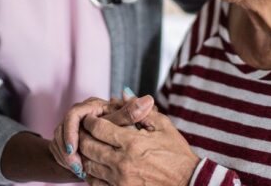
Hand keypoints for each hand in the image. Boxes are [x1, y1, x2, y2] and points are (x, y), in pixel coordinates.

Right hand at [49, 90, 154, 178]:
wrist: (112, 143)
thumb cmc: (122, 129)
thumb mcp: (126, 122)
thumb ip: (133, 113)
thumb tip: (148, 100)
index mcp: (92, 106)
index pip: (74, 115)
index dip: (71, 132)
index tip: (73, 148)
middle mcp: (79, 113)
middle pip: (63, 129)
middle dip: (68, 149)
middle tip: (76, 165)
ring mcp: (69, 126)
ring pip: (59, 141)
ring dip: (67, 157)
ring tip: (78, 170)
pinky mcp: (65, 138)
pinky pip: (59, 150)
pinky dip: (67, 160)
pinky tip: (78, 170)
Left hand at [78, 110, 199, 185]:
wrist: (188, 183)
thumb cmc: (177, 153)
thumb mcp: (164, 126)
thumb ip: (141, 110)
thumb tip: (124, 94)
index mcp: (132, 142)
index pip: (98, 127)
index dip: (90, 120)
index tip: (91, 118)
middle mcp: (122, 162)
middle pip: (88, 145)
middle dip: (83, 135)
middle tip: (84, 131)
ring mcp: (119, 180)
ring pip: (88, 165)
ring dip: (85, 154)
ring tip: (88, 146)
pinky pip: (95, 183)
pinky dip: (90, 173)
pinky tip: (96, 165)